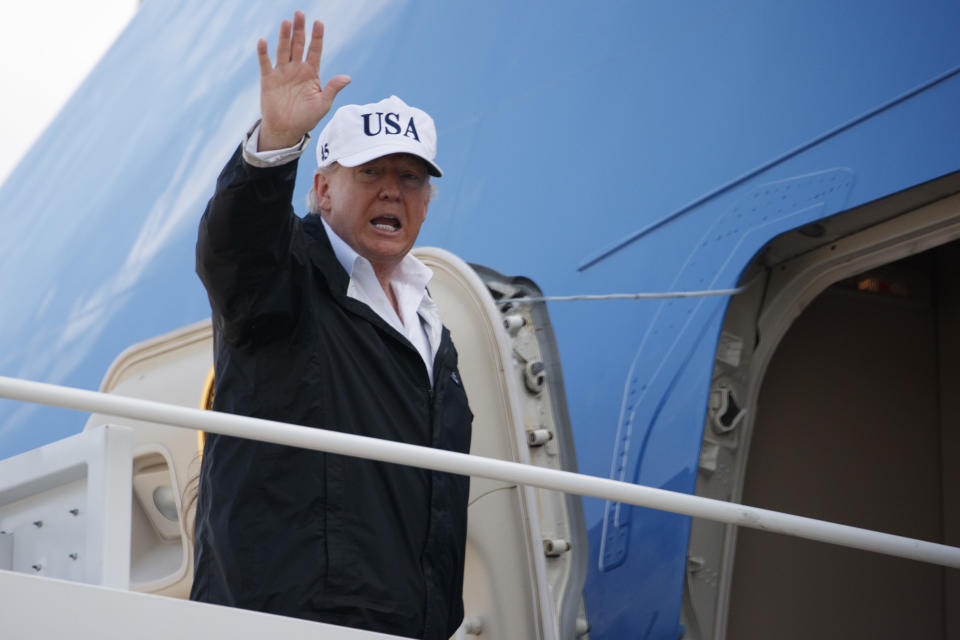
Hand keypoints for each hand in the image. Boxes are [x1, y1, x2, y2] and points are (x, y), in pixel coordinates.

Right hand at [256, 12, 350, 150]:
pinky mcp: (268, 79)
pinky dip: (263, 53)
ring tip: (286, 22)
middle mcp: (296, 68)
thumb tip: (347, 78)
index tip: (319, 22)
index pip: (315, 50)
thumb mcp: (322, 104)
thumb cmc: (306, 118)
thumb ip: (332, 89)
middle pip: (298, 45)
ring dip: (284, 36)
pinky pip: (265, 63)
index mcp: (311, 73)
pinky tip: (264, 41)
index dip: (317, 37)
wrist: (286, 130)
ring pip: (283, 49)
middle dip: (299, 30)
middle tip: (299, 13)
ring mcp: (282, 72)